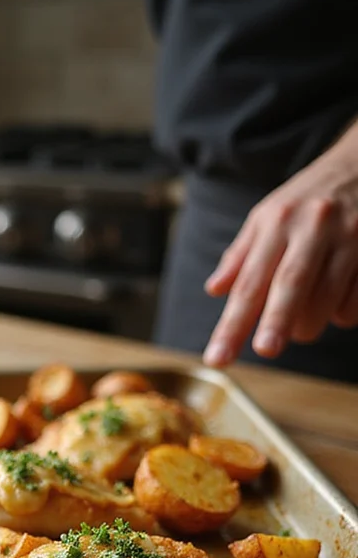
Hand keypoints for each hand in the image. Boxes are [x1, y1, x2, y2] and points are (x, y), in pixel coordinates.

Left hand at [202, 126, 357, 366]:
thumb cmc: (307, 200)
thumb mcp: (267, 216)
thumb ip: (241, 255)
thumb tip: (214, 290)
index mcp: (277, 223)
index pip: (249, 282)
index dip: (232, 323)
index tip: (218, 357)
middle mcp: (313, 228)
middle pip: (291, 283)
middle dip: (277, 321)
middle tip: (265, 351)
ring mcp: (350, 238)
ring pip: (328, 298)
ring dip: (308, 325)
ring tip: (298, 327)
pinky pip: (356, 301)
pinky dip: (342, 314)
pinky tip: (335, 301)